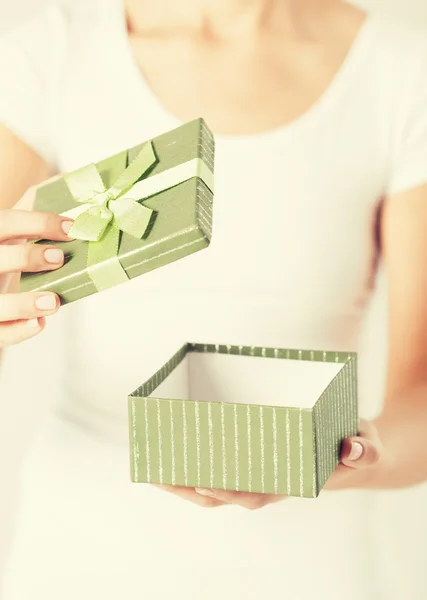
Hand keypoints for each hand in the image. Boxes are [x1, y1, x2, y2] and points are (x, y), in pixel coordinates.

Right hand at [0, 187, 72, 347]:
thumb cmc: (3, 251)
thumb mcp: (11, 228)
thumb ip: (33, 206)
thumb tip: (70, 179)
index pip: (5, 223)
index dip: (38, 223)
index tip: (72, 227)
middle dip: (25, 257)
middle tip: (58, 258)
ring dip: (21, 303)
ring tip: (52, 302)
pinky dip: (18, 331)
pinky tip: (39, 323)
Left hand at [155, 419, 382, 507]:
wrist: (351, 443)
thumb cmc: (355, 442)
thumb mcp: (367, 443)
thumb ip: (364, 449)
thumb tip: (350, 448)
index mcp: (290, 480)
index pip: (255, 492)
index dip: (230, 490)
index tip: (204, 482)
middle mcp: (267, 478)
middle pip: (224, 493)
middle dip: (191, 488)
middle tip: (159, 476)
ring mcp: (256, 468)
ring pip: (214, 483)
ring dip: (184, 481)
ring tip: (152, 469)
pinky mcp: (250, 455)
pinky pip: (218, 464)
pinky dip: (195, 463)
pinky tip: (173, 453)